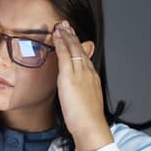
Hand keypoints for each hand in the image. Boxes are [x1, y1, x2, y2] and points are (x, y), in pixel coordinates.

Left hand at [53, 20, 112, 150]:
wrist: (91, 125)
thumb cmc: (88, 120)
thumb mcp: (86, 103)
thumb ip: (81, 94)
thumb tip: (76, 93)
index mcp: (93, 79)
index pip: (85, 58)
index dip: (78, 47)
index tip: (73, 39)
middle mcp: (88, 72)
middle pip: (80, 50)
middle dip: (73, 36)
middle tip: (66, 25)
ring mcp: (79, 73)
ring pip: (73, 49)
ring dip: (66, 36)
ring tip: (60, 26)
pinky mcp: (70, 76)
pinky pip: (65, 55)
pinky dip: (61, 43)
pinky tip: (57, 35)